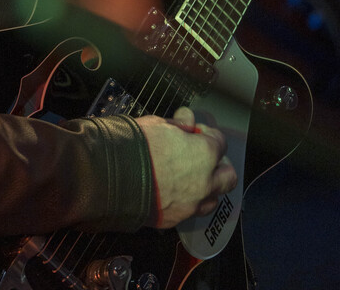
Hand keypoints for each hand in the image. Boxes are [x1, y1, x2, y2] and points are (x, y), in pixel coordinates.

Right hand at [137, 107, 236, 228]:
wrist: (112, 176)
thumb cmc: (135, 145)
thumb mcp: (157, 124)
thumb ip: (178, 124)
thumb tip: (186, 121)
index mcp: (204, 153)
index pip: (220, 142)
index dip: (207, 134)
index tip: (195, 132)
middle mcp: (205, 182)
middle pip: (227, 176)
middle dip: (218, 165)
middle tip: (202, 157)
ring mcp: (192, 204)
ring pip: (213, 198)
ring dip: (207, 187)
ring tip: (189, 178)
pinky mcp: (176, 219)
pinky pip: (191, 212)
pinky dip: (188, 202)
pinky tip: (174, 192)